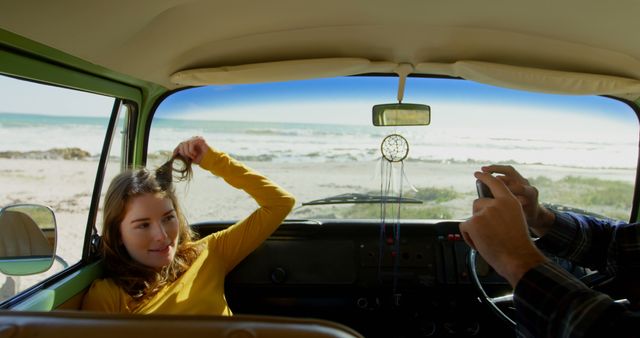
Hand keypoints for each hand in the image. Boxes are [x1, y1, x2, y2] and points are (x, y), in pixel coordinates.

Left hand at [173, 136, 208, 163]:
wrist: (210, 160)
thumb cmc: (201, 159)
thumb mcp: (189, 157)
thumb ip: (183, 154)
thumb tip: (175, 154)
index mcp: (190, 143)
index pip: (180, 144)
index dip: (176, 149)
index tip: (174, 155)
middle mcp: (192, 139)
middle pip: (181, 143)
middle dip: (183, 152)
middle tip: (188, 158)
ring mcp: (196, 138)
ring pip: (185, 143)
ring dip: (187, 152)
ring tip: (193, 157)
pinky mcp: (199, 139)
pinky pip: (190, 143)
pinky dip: (191, 150)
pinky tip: (195, 154)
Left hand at [459, 172, 546, 286]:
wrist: (518, 258)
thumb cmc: (517, 244)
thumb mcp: (516, 219)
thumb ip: (502, 211)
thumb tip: (486, 211)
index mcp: (510, 201)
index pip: (496, 183)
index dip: (486, 177)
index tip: (478, 173)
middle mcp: (497, 203)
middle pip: (478, 203)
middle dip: (479, 216)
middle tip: (490, 232)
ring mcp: (485, 212)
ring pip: (472, 217)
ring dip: (476, 228)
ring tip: (488, 239)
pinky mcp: (474, 222)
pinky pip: (464, 227)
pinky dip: (469, 237)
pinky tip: (481, 243)